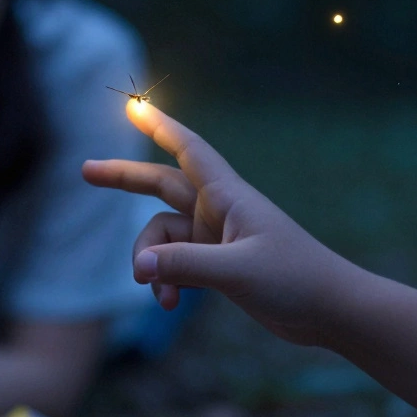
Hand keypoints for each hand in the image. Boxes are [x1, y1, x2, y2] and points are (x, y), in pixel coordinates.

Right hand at [82, 100, 363, 346]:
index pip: (187, 149)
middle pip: (161, 185)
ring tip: (159, 293)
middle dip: (125, 179)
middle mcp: (219, 211)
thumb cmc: (296, 280)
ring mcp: (217, 238)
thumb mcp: (236, 272)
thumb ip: (184, 266)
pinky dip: (166, 281)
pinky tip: (168, 303)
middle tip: (85, 170)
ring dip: (152, 263)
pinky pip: (175, 264)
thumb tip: (137, 266)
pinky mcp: (219, 265)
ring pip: (163, 237)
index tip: (133, 105)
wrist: (331, 311)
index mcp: (228, 196)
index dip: (159, 126)